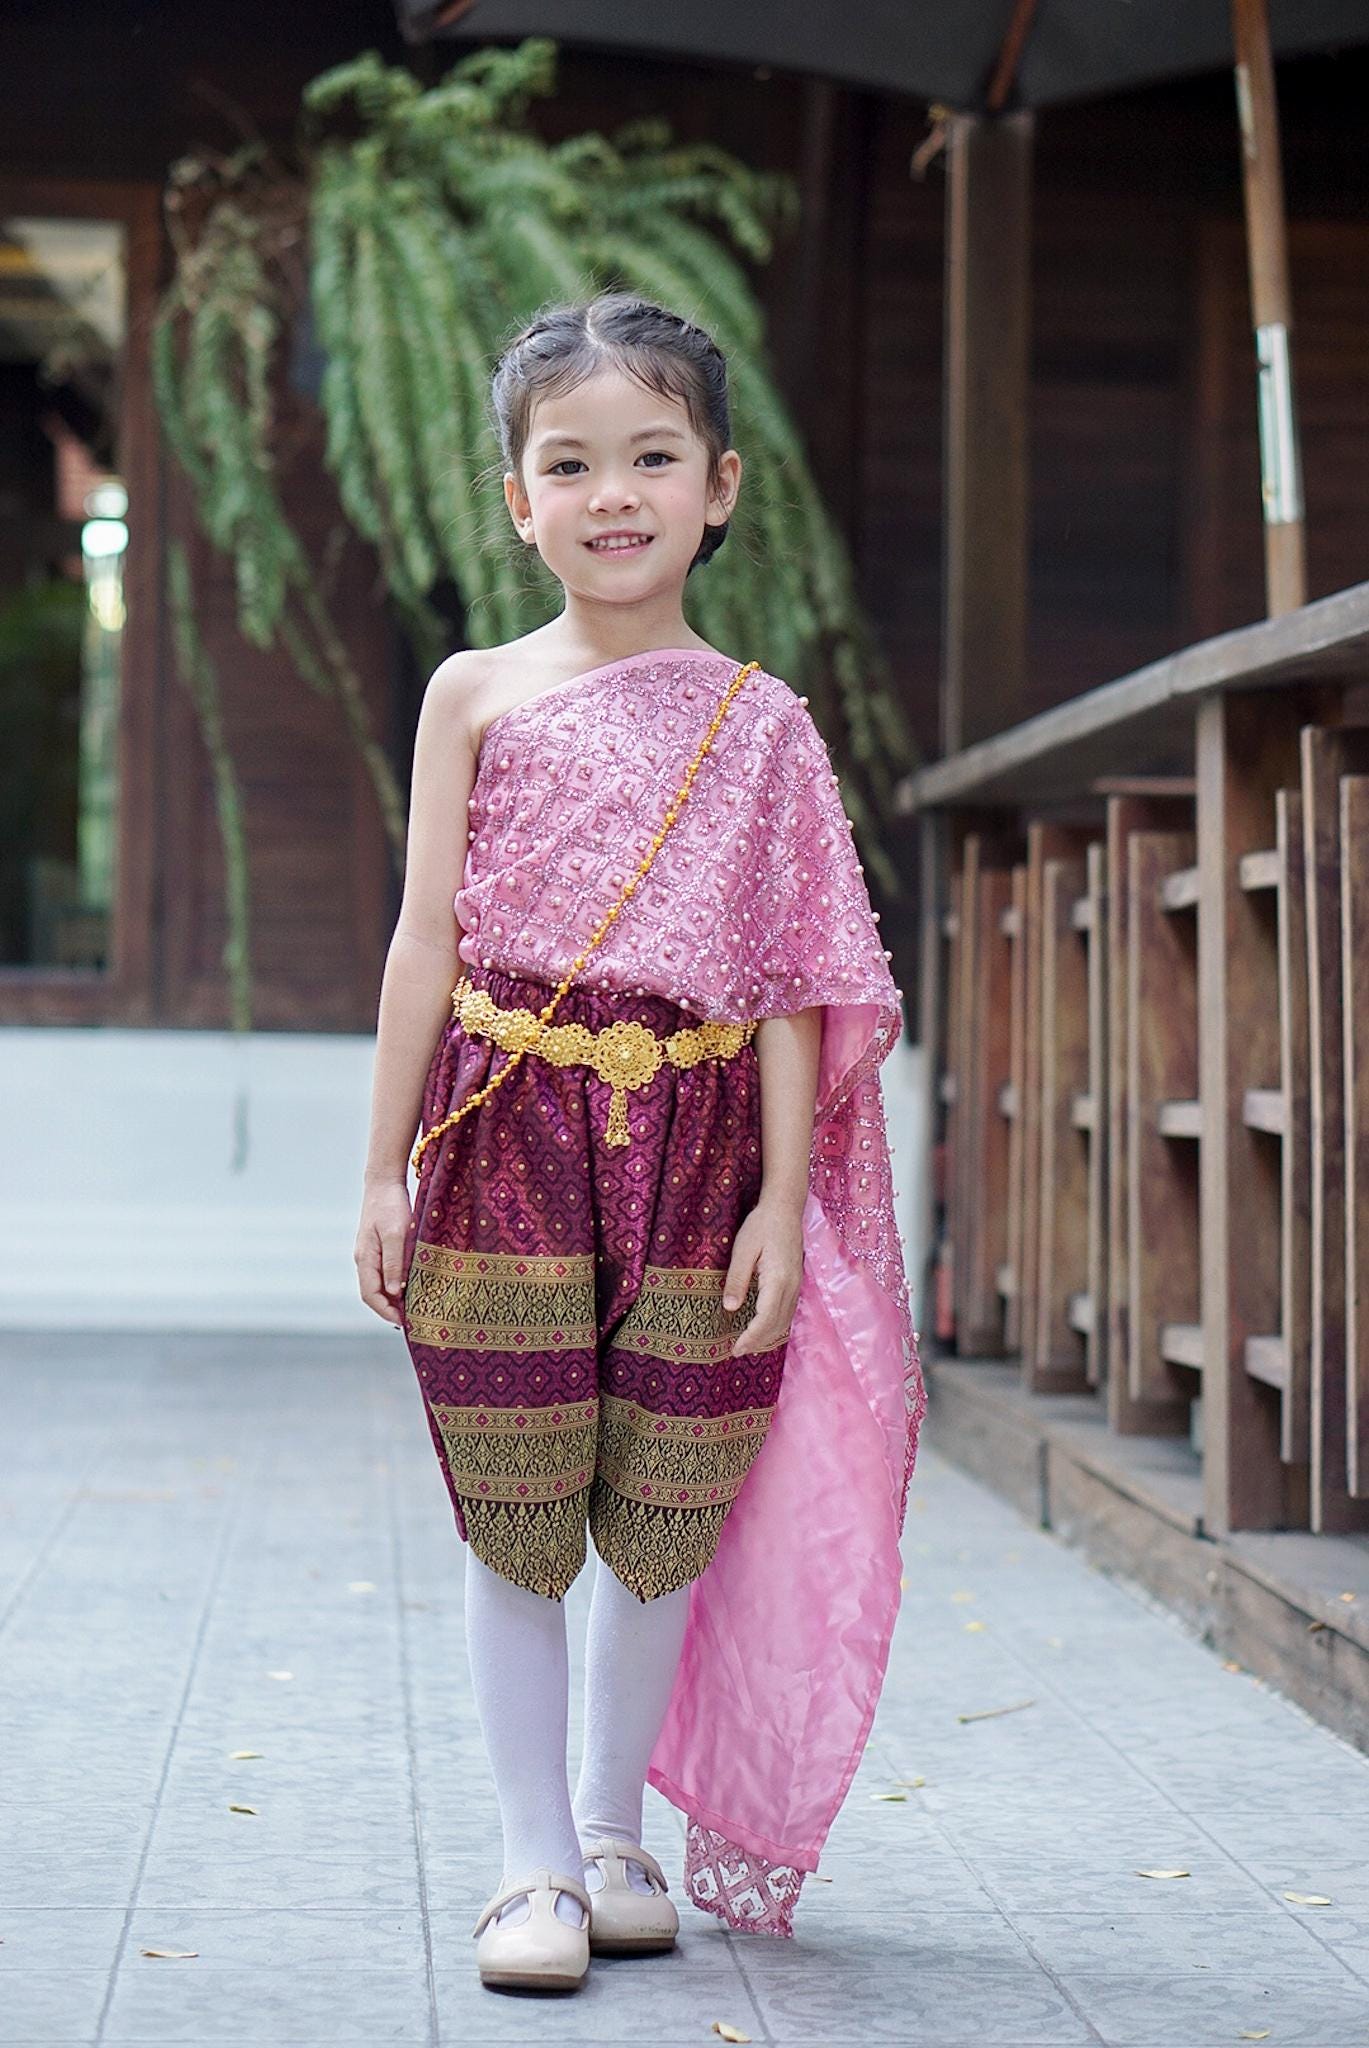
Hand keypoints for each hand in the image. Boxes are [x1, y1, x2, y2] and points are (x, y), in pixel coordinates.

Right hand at [355, 1179, 416, 1327]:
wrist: (384, 1182)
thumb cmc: (390, 1205)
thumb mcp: (396, 1234)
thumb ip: (394, 1263)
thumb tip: (395, 1292)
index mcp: (365, 1259)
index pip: (371, 1295)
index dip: (386, 1311)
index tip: (404, 1322)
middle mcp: (365, 1260)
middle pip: (373, 1293)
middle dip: (390, 1310)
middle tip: (412, 1321)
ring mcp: (370, 1255)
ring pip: (379, 1285)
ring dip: (393, 1299)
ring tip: (413, 1310)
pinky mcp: (379, 1249)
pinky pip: (384, 1274)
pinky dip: (396, 1286)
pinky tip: (410, 1288)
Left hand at [722, 1196, 803, 1357]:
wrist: (785, 1209)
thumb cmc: (761, 1226)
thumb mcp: (743, 1250)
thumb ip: (737, 1279)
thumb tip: (729, 1308)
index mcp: (778, 1279)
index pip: (765, 1319)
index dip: (751, 1338)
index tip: (736, 1349)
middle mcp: (792, 1286)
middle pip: (777, 1325)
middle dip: (758, 1342)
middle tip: (737, 1351)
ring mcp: (797, 1285)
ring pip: (785, 1321)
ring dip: (768, 1336)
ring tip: (748, 1344)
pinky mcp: (796, 1282)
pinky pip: (788, 1312)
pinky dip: (775, 1325)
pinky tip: (762, 1327)